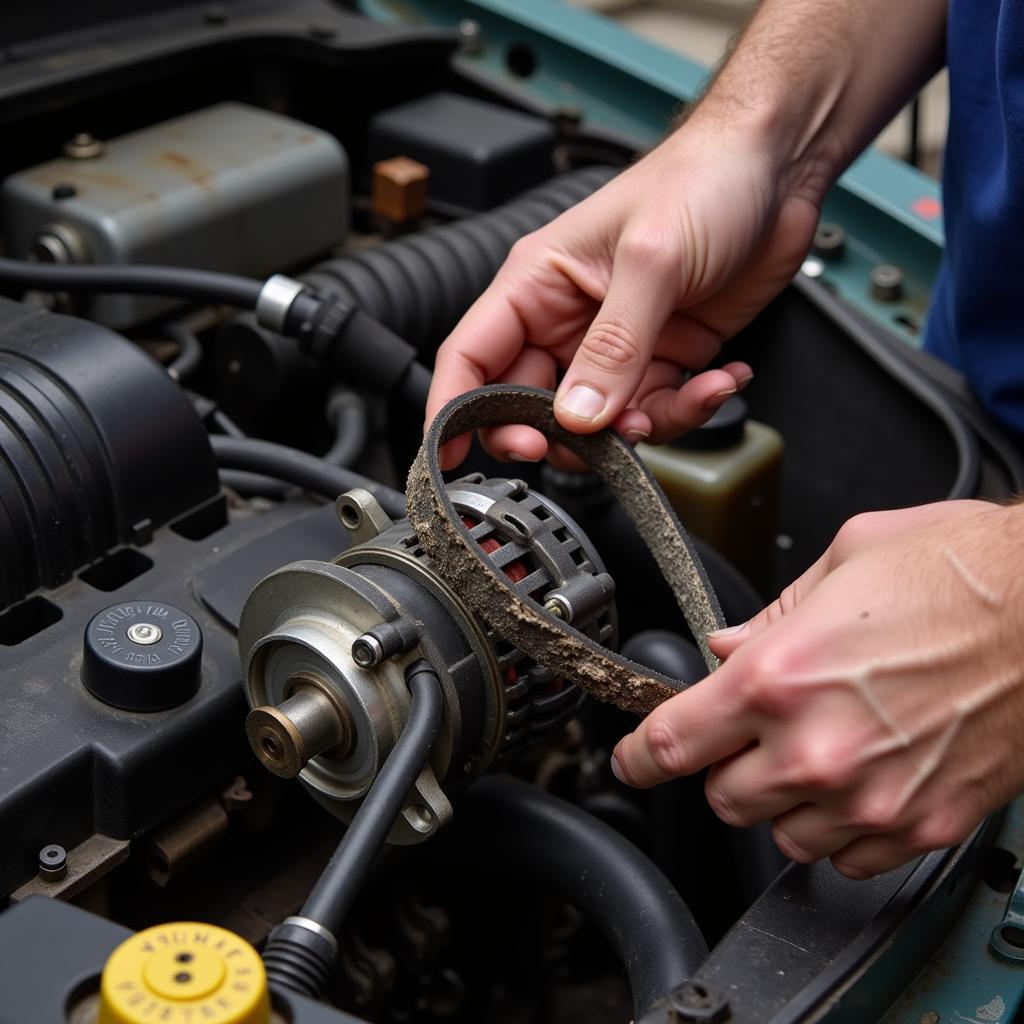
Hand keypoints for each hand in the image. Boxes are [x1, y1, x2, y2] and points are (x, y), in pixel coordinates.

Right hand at [426, 115, 820, 468]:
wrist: (775, 167)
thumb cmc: (701, 178)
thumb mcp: (652, 260)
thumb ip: (613, 346)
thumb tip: (577, 416)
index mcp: (537, 282)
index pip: (472, 356)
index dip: (453, 411)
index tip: (449, 455)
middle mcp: (567, 318)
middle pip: (528, 405)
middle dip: (557, 437)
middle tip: (587, 447)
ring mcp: (614, 343)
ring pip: (597, 423)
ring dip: (636, 429)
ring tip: (675, 401)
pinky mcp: (661, 356)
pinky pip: (657, 408)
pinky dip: (689, 408)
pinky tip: (719, 378)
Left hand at [611, 500, 1023, 878]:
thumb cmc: (961, 573)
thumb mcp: (843, 561)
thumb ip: (769, 615)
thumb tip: (726, 647)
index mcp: (780, 675)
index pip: (672, 743)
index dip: (637, 758)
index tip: (631, 761)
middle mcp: (818, 747)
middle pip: (721, 797)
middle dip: (722, 766)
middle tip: (750, 732)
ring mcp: (872, 797)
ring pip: (780, 834)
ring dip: (779, 800)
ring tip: (812, 751)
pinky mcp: (922, 824)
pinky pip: (847, 858)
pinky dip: (837, 828)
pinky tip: (856, 779)